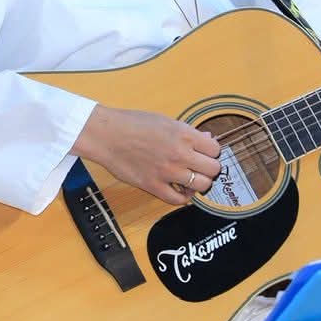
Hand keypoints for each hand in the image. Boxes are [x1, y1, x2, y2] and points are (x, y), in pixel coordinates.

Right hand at [72, 105, 221, 206]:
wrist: (106, 135)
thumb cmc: (131, 124)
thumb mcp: (164, 120)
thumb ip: (188, 132)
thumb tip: (207, 140)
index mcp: (183, 135)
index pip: (215, 149)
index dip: (212, 152)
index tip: (205, 153)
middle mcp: (179, 154)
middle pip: (213, 169)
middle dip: (209, 168)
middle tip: (200, 167)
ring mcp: (167, 172)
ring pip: (201, 186)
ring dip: (199, 183)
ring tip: (191, 179)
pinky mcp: (153, 186)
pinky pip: (178, 200)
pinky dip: (183, 198)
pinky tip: (180, 191)